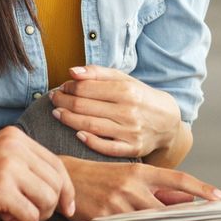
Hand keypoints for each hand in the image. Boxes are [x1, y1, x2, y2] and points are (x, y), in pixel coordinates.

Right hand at [0, 126, 75, 220]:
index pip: (57, 164)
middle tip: (27, 215)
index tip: (67, 208)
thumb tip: (64, 191)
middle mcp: (13, 146)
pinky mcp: (0, 189)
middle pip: (57, 183)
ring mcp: (7, 165)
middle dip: (49, 207)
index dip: (66, 190)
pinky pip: (31, 216)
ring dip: (35, 217)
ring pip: (48, 200)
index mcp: (14, 137)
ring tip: (13, 217)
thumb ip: (27, 170)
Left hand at [49, 66, 180, 158]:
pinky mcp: (132, 149)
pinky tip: (77, 134)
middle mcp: (129, 111)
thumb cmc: (140, 97)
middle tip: (53, 100)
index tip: (61, 87)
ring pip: (91, 126)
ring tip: (57, 113)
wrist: (167, 121)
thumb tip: (73, 71)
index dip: (69, 87)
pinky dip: (89, 141)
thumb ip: (98, 73)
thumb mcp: (124, 79)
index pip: (87, 88)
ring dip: (69, 119)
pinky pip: (106, 147)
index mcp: (126, 90)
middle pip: (85, 106)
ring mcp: (130, 131)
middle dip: (63, 102)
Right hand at [61, 156, 220, 220]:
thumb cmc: (102, 177)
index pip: (178, 179)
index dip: (201, 188)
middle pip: (166, 209)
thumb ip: (160, 189)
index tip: (220, 197)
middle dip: (181, 220)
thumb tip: (189, 200)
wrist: (65, 178)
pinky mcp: (103, 219)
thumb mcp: (131, 176)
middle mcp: (131, 186)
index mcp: (140, 171)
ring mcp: (117, 203)